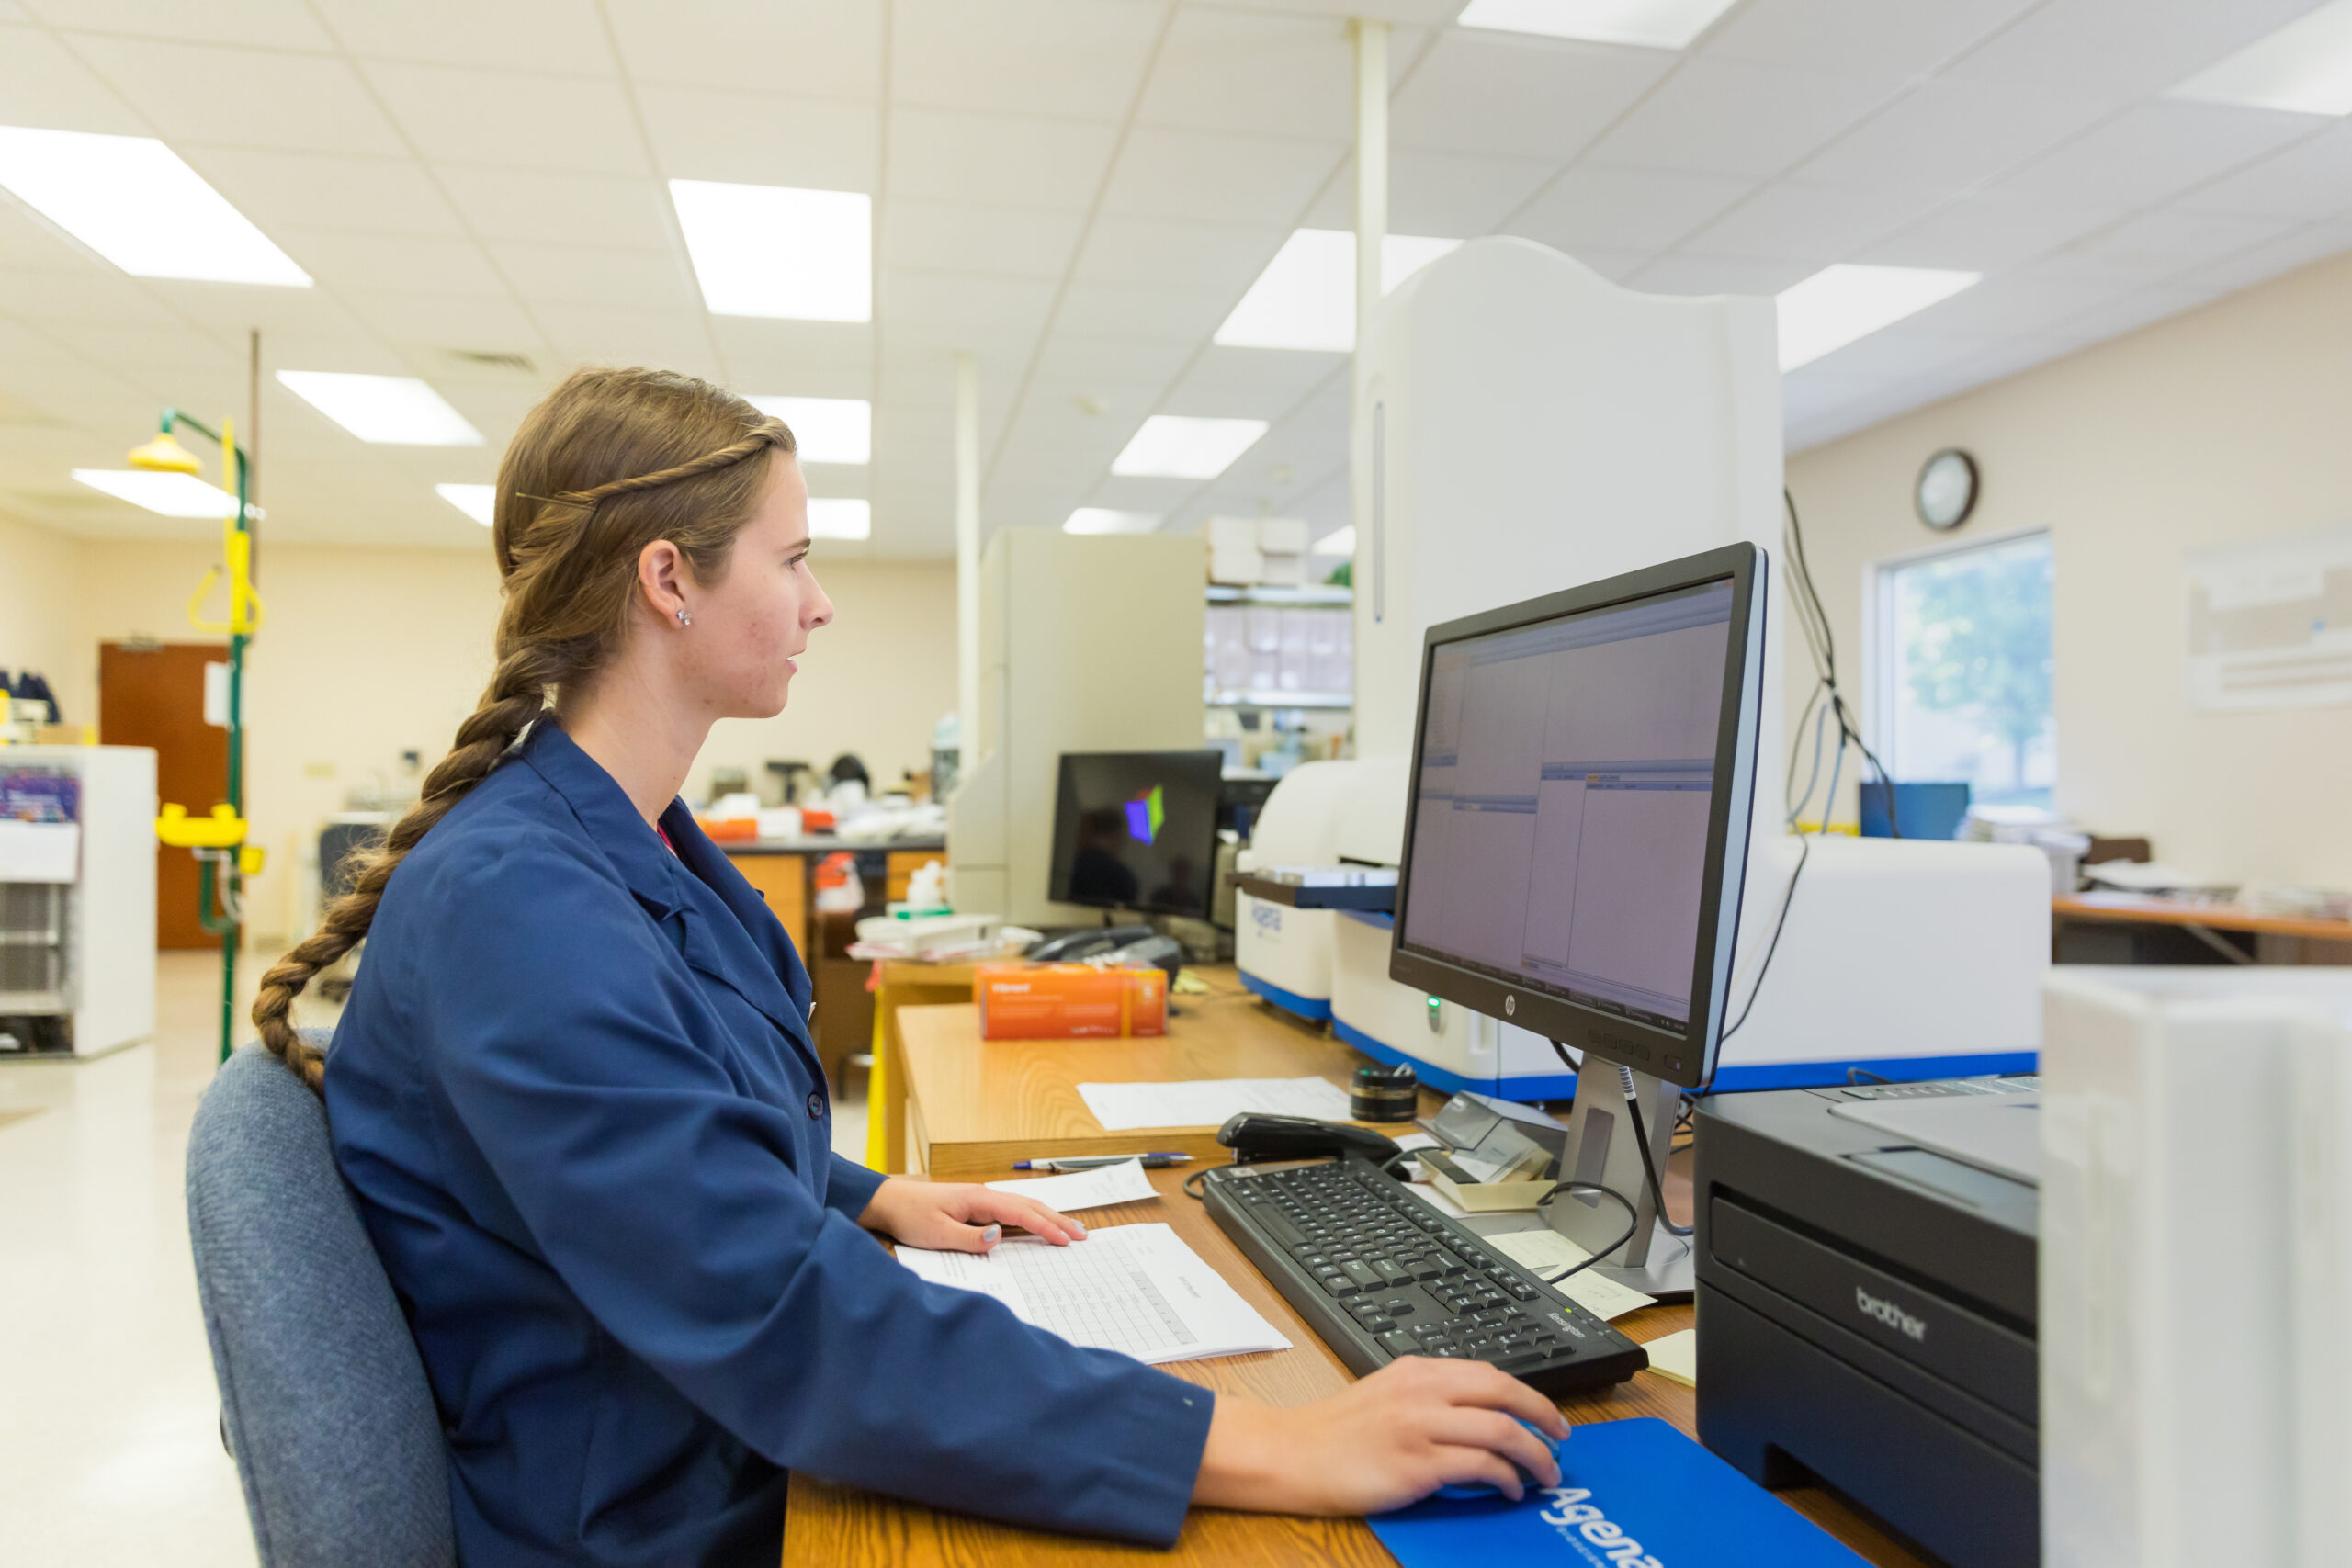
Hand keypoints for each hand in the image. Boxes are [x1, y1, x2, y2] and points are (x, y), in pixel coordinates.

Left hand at [858, 1176, 1087, 1252]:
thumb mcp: (937, 1234)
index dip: (1046, 1227)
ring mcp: (981, 1200)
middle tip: (1082, 1234)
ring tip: (1069, 1229)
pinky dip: (1030, 1218)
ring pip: (1022, 1207)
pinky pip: (1010, 1212)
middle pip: (1029, 1206)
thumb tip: (999, 1237)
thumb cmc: (910, 1216)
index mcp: (979, 1199)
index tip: (1067, 1239)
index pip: (1021, 1213)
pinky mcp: (975, 1207)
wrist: (889, 1202)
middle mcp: (984, 1195)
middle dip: (1057, 1220)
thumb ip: (969, 1238)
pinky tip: (1037, 1225)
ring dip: (1047, 1217)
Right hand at [1192, 1357, 1566, 1513]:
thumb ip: (1428, 1397)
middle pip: (1503, 1392)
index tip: (1545, 1415)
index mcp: (1416, 1370)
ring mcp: (1420, 1426)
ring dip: (1533, 1453)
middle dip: (1543, 1415)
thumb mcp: (1384, 1395)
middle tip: (1562, 1438)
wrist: (1290, 1454)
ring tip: (1545, 1473)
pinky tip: (1509, 1490)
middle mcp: (1422, 1391)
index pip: (1488, 1373)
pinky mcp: (1417, 1464)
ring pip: (1500, 1429)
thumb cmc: (1333, 1434)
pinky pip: (1479, 1466)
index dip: (1527, 1395)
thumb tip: (1475, 1416)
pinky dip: (1505, 1478)